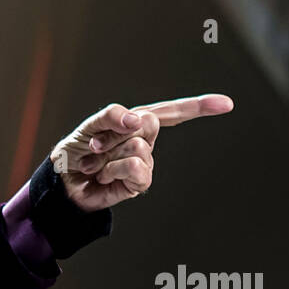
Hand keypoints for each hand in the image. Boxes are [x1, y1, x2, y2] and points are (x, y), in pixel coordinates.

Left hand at [49, 94, 233, 211]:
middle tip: (96, 145)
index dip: (199, 107)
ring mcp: (144, 163)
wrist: (62, 183)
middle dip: (116, 132)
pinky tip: (104, 176)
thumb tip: (137, 121)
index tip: (226, 104)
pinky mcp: (139, 184)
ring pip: (139, 147)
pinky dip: (115, 170)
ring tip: (97, 164)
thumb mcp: (89, 127)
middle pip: (149, 123)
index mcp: (136, 123)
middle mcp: (144, 142)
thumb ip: (112, 116)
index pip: (172, 112)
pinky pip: (138, 168)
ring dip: (110, 155)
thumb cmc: (76, 153)